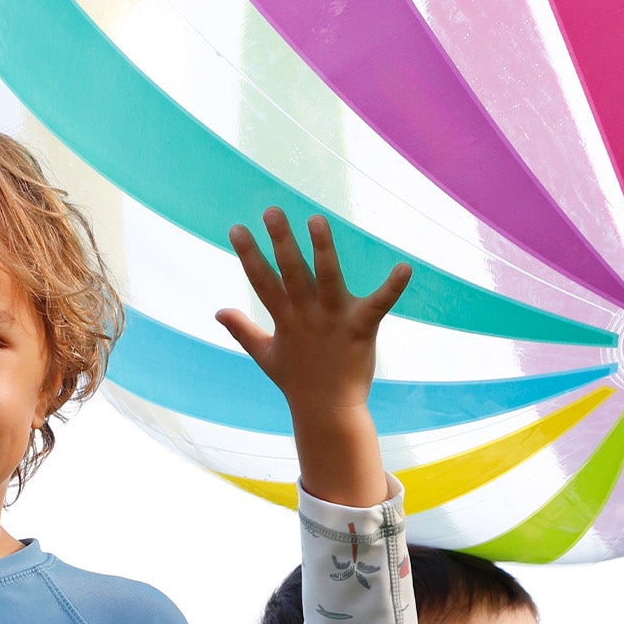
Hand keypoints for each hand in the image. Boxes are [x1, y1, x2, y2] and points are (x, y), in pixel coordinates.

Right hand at [217, 209, 409, 503]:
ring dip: (322, 249)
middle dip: (281, 241)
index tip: (236, 227)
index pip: (261, 281)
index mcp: (285, 318)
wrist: (327, 412)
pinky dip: (392, 287)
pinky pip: (379, 303)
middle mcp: (307, 314)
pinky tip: (405, 267)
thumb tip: (218, 312)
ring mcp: (333, 320)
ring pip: (326, 278)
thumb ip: (242, 330)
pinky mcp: (361, 328)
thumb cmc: (297, 383)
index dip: (248, 254)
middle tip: (272, 211)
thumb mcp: (265, 355)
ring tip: (316, 220)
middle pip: (290, 272)